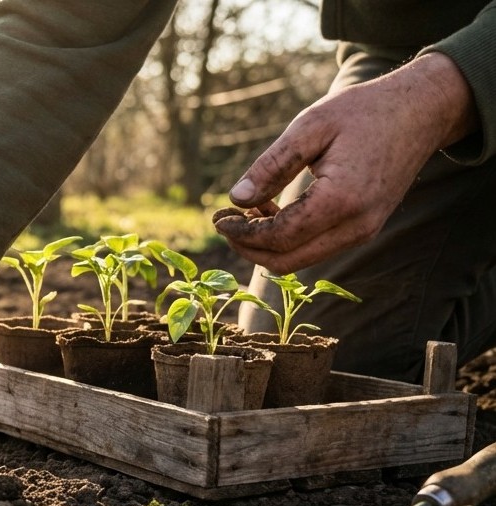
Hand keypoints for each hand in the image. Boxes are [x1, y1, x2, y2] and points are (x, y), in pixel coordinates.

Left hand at [214, 52, 476, 273]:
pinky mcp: (365, 229)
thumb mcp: (311, 127)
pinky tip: (273, 210)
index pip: (279, 237)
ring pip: (300, 259)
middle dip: (248, 247)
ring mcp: (364, 232)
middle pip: (286, 261)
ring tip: (247, 211)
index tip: (217, 217)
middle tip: (225, 221)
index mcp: (342, 200)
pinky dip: (288, 238)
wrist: (420, 111)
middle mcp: (357, 226)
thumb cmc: (363, 112)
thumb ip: (272, 165)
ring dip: (267, 244)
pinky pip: (317, 248)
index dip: (241, 233)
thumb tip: (236, 198)